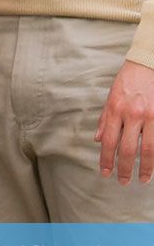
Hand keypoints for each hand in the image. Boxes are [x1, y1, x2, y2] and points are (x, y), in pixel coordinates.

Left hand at [95, 60, 153, 184]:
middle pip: (127, 149)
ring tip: (142, 178)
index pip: (109, 141)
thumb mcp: (111, 97)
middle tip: (123, 181)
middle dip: (124, 169)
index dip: (106, 160)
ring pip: (148, 150)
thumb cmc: (128, 81)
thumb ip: (105, 119)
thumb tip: (98, 139)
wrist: (147, 64)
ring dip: (145, 168)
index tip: (106, 173)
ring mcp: (150, 116)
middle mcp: (132, 114)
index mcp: (116, 109)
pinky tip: (153, 164)